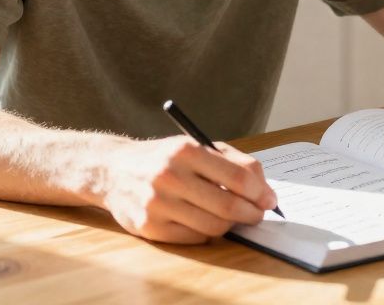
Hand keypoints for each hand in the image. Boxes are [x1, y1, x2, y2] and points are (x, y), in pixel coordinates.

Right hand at [99, 136, 277, 244]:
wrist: (114, 170)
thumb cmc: (164, 158)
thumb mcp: (195, 146)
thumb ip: (232, 161)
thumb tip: (263, 188)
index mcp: (185, 150)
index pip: (237, 177)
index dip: (260, 192)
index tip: (270, 200)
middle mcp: (170, 176)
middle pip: (228, 205)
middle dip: (251, 213)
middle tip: (258, 214)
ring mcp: (157, 204)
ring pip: (213, 226)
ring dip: (231, 225)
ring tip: (231, 217)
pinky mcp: (150, 227)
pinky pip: (194, 238)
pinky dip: (207, 233)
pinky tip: (206, 221)